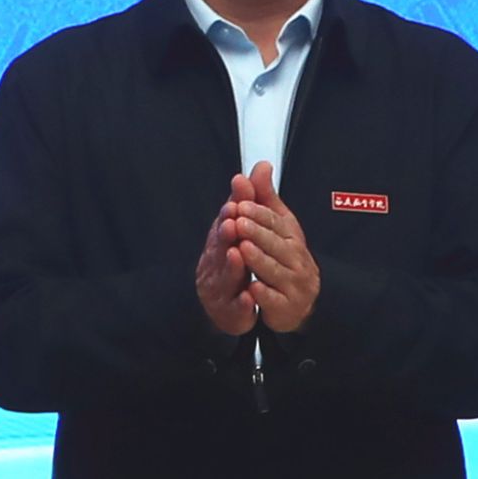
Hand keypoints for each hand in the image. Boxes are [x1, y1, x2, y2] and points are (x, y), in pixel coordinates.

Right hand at [193, 173, 261, 336]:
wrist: (230, 307)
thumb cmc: (237, 264)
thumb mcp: (247, 229)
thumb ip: (252, 199)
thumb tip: (262, 165)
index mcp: (220, 243)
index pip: (223, 225)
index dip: (227, 215)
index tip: (233, 204)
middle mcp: (215, 263)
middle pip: (219, 249)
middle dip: (224, 236)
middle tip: (231, 224)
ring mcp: (219, 289)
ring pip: (224, 278)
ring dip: (230, 266)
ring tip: (237, 255)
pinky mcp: (229, 312)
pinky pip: (234, 308)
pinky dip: (241, 303)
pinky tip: (248, 298)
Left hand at [230, 162, 321, 332]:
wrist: (299, 300)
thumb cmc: (285, 258)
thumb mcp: (277, 225)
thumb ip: (265, 197)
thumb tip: (261, 165)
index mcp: (292, 237)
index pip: (276, 222)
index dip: (259, 213)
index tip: (241, 203)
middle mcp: (296, 259)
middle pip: (275, 244)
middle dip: (256, 232)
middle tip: (238, 222)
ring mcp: (294, 284)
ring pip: (274, 270)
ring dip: (258, 260)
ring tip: (242, 248)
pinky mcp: (286, 307)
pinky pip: (274, 300)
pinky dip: (263, 295)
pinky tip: (251, 289)